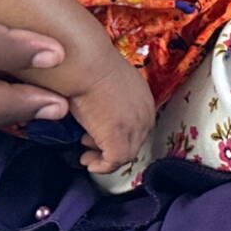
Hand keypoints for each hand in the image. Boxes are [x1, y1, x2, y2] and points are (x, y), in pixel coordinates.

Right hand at [62, 57, 156, 175]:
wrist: (85, 64)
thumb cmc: (88, 65)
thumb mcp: (107, 81)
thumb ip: (109, 96)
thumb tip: (97, 108)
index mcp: (143, 96)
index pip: (137, 123)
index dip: (118, 132)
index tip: (97, 134)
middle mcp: (145, 112)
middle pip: (134, 139)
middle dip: (111, 145)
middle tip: (89, 144)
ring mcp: (136, 127)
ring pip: (125, 153)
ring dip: (105, 157)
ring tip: (86, 155)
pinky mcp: (121, 140)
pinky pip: (115, 161)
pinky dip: (102, 166)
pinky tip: (89, 163)